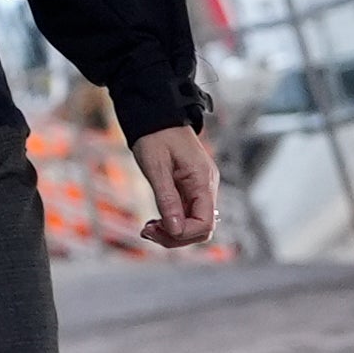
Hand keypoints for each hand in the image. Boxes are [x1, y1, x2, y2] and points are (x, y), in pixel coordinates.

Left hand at [129, 124, 217, 248]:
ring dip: (172, 232)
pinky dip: (171, 222)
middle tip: (147, 231)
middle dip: (175, 236)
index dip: (182, 233)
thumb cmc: (156, 135)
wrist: (156, 115)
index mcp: (203, 181)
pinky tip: (154, 221)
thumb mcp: (157, 166)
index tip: (155, 228)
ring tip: (147, 228)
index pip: (205, 223)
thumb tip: (175, 229)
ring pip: (193, 224)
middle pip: (201, 229)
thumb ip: (167, 198)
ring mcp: (200, 188)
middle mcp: (207, 187)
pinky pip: (186, 214)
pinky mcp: (191, 189)